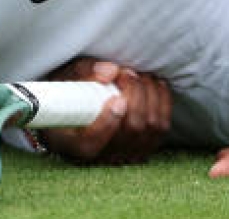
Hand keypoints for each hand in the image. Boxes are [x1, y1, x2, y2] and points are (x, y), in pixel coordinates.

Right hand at [40, 57, 171, 164]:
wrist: (76, 110)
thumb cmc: (69, 94)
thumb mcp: (66, 79)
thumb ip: (84, 73)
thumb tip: (110, 72)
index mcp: (72, 143)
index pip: (91, 142)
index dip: (107, 123)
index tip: (116, 99)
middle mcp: (100, 157)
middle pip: (130, 129)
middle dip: (135, 94)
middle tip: (126, 72)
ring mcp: (124, 156)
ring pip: (151, 128)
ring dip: (150, 94)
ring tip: (137, 75)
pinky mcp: (143, 149)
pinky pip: (162, 128)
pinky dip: (162, 102)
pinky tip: (153, 85)